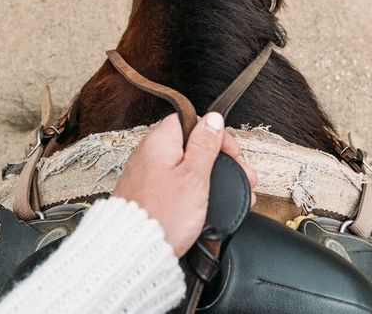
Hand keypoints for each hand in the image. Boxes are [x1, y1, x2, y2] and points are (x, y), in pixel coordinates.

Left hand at [113, 112, 256, 256]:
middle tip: (238, 175)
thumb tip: (213, 119)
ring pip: (185, 166)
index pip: (190, 121)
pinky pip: (175, 183)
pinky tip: (207, 205)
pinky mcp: (147, 194)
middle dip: (218, 159)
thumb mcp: (194, 176)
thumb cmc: (163, 216)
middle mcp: (149, 154)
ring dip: (209, 176)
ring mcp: (146, 174)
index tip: (230, 151)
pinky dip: (193, 190)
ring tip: (231, 194)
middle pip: (190, 144)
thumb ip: (204, 145)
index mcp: (159, 142)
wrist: (133, 254)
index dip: (214, 133)